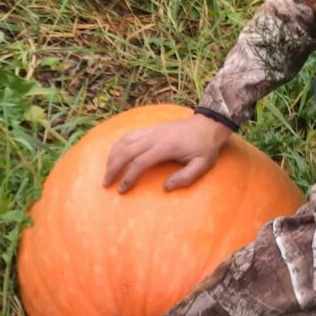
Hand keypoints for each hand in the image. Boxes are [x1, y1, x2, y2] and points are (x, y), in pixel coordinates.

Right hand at [103, 114, 231, 192]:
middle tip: (106, 183)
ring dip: (113, 155)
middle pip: (126, 151)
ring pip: (124, 141)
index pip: (140, 162)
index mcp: (165, 147)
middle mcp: (154, 137)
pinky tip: (115, 154)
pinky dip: (118, 144)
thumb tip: (166, 188)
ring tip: (107, 170)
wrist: (208, 124)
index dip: (128, 177)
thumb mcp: (202, 165)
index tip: (121, 190)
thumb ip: (185, 177)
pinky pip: (129, 134)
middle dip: (113, 168)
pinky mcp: (151, 128)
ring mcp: (151, 130)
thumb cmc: (206, 147)